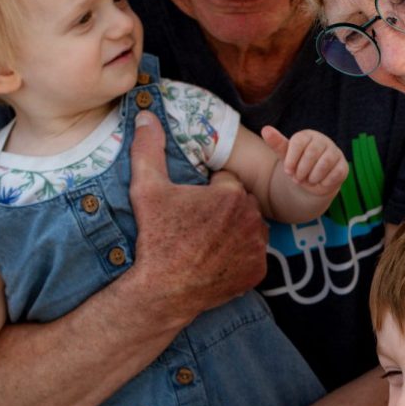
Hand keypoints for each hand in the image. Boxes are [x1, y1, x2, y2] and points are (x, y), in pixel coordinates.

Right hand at [129, 111, 267, 326]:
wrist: (164, 289)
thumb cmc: (156, 237)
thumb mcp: (146, 190)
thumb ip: (148, 149)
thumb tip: (147, 116)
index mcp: (231, 194)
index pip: (226, 181)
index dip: (208, 191)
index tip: (192, 206)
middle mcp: (251, 218)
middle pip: (242, 203)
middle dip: (225, 209)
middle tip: (198, 225)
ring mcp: (257, 246)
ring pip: (251, 227)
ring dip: (236, 230)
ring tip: (208, 241)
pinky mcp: (258, 270)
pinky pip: (253, 254)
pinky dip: (241, 256)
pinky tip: (218, 259)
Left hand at [262, 126, 348, 199]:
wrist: (313, 182)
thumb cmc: (298, 165)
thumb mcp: (286, 156)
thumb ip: (276, 143)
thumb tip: (265, 129)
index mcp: (307, 136)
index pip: (299, 142)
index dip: (291, 159)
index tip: (287, 170)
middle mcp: (323, 140)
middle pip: (312, 153)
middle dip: (302, 170)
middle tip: (297, 178)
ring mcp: (335, 152)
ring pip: (325, 163)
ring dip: (313, 177)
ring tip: (308, 180)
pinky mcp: (343, 166)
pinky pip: (335, 173)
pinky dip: (325, 182)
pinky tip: (320, 182)